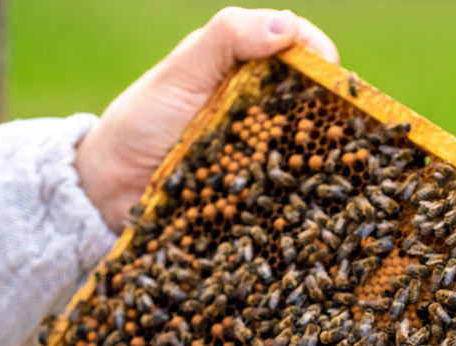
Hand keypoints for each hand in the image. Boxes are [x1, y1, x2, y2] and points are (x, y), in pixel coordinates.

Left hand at [76, 6, 338, 230]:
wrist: (107, 186)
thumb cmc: (142, 119)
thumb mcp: (182, 70)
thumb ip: (227, 38)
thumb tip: (287, 27)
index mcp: (247, 70)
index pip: (300, 53)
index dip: (321, 59)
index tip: (332, 77)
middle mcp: (261, 110)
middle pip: (313, 106)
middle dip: (335, 115)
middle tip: (348, 130)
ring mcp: (259, 155)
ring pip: (305, 155)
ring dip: (321, 163)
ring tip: (337, 174)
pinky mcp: (252, 196)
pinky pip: (284, 197)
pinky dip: (299, 201)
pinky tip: (315, 208)